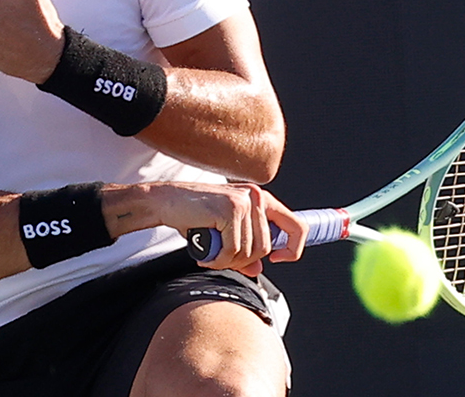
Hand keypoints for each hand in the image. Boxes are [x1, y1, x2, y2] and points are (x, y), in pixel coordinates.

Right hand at [154, 182, 307, 275]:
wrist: (166, 201)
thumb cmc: (194, 214)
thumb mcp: (226, 231)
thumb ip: (246, 248)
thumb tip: (258, 268)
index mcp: (261, 198)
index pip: (297, 226)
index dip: (293, 248)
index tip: (278, 260)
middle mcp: (256, 196)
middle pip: (266, 247)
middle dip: (243, 261)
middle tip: (223, 259)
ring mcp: (244, 201)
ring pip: (250, 252)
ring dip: (228, 262)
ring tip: (212, 256)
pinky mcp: (230, 209)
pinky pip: (233, 250)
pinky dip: (218, 260)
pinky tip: (206, 255)